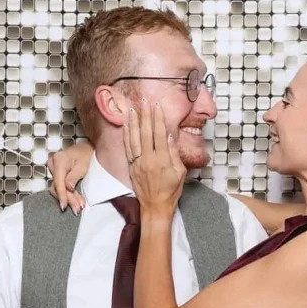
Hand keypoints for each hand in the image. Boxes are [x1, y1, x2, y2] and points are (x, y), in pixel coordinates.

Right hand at [46, 142, 92, 213]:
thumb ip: (73, 177)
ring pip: (58, 188)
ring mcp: (54, 170)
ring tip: (78, 207)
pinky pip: (61, 186)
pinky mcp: (58, 174)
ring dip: (68, 198)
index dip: (62, 195)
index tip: (64, 206)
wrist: (87, 148)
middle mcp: (53, 165)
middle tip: (77, 208)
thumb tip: (68, 188)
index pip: (58, 181)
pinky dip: (68, 194)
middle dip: (68, 198)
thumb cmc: (86, 154)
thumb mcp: (83, 165)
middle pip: (58, 186)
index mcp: (59, 160)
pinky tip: (76, 201)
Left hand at [123, 99, 185, 216]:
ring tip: (133, 108)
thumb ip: (174, 154)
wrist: (155, 207)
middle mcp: (148, 159)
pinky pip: (127, 148)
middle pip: (146, 133)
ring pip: (134, 138)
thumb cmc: (171, 191)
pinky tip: (126, 125)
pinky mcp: (131, 166)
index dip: (158, 118)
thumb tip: (169, 136)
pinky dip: (126, 135)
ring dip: (134, 122)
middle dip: (145, 115)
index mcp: (162, 160)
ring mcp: (138, 162)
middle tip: (144, 100)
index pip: (159, 134)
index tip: (157, 106)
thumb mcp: (180, 173)